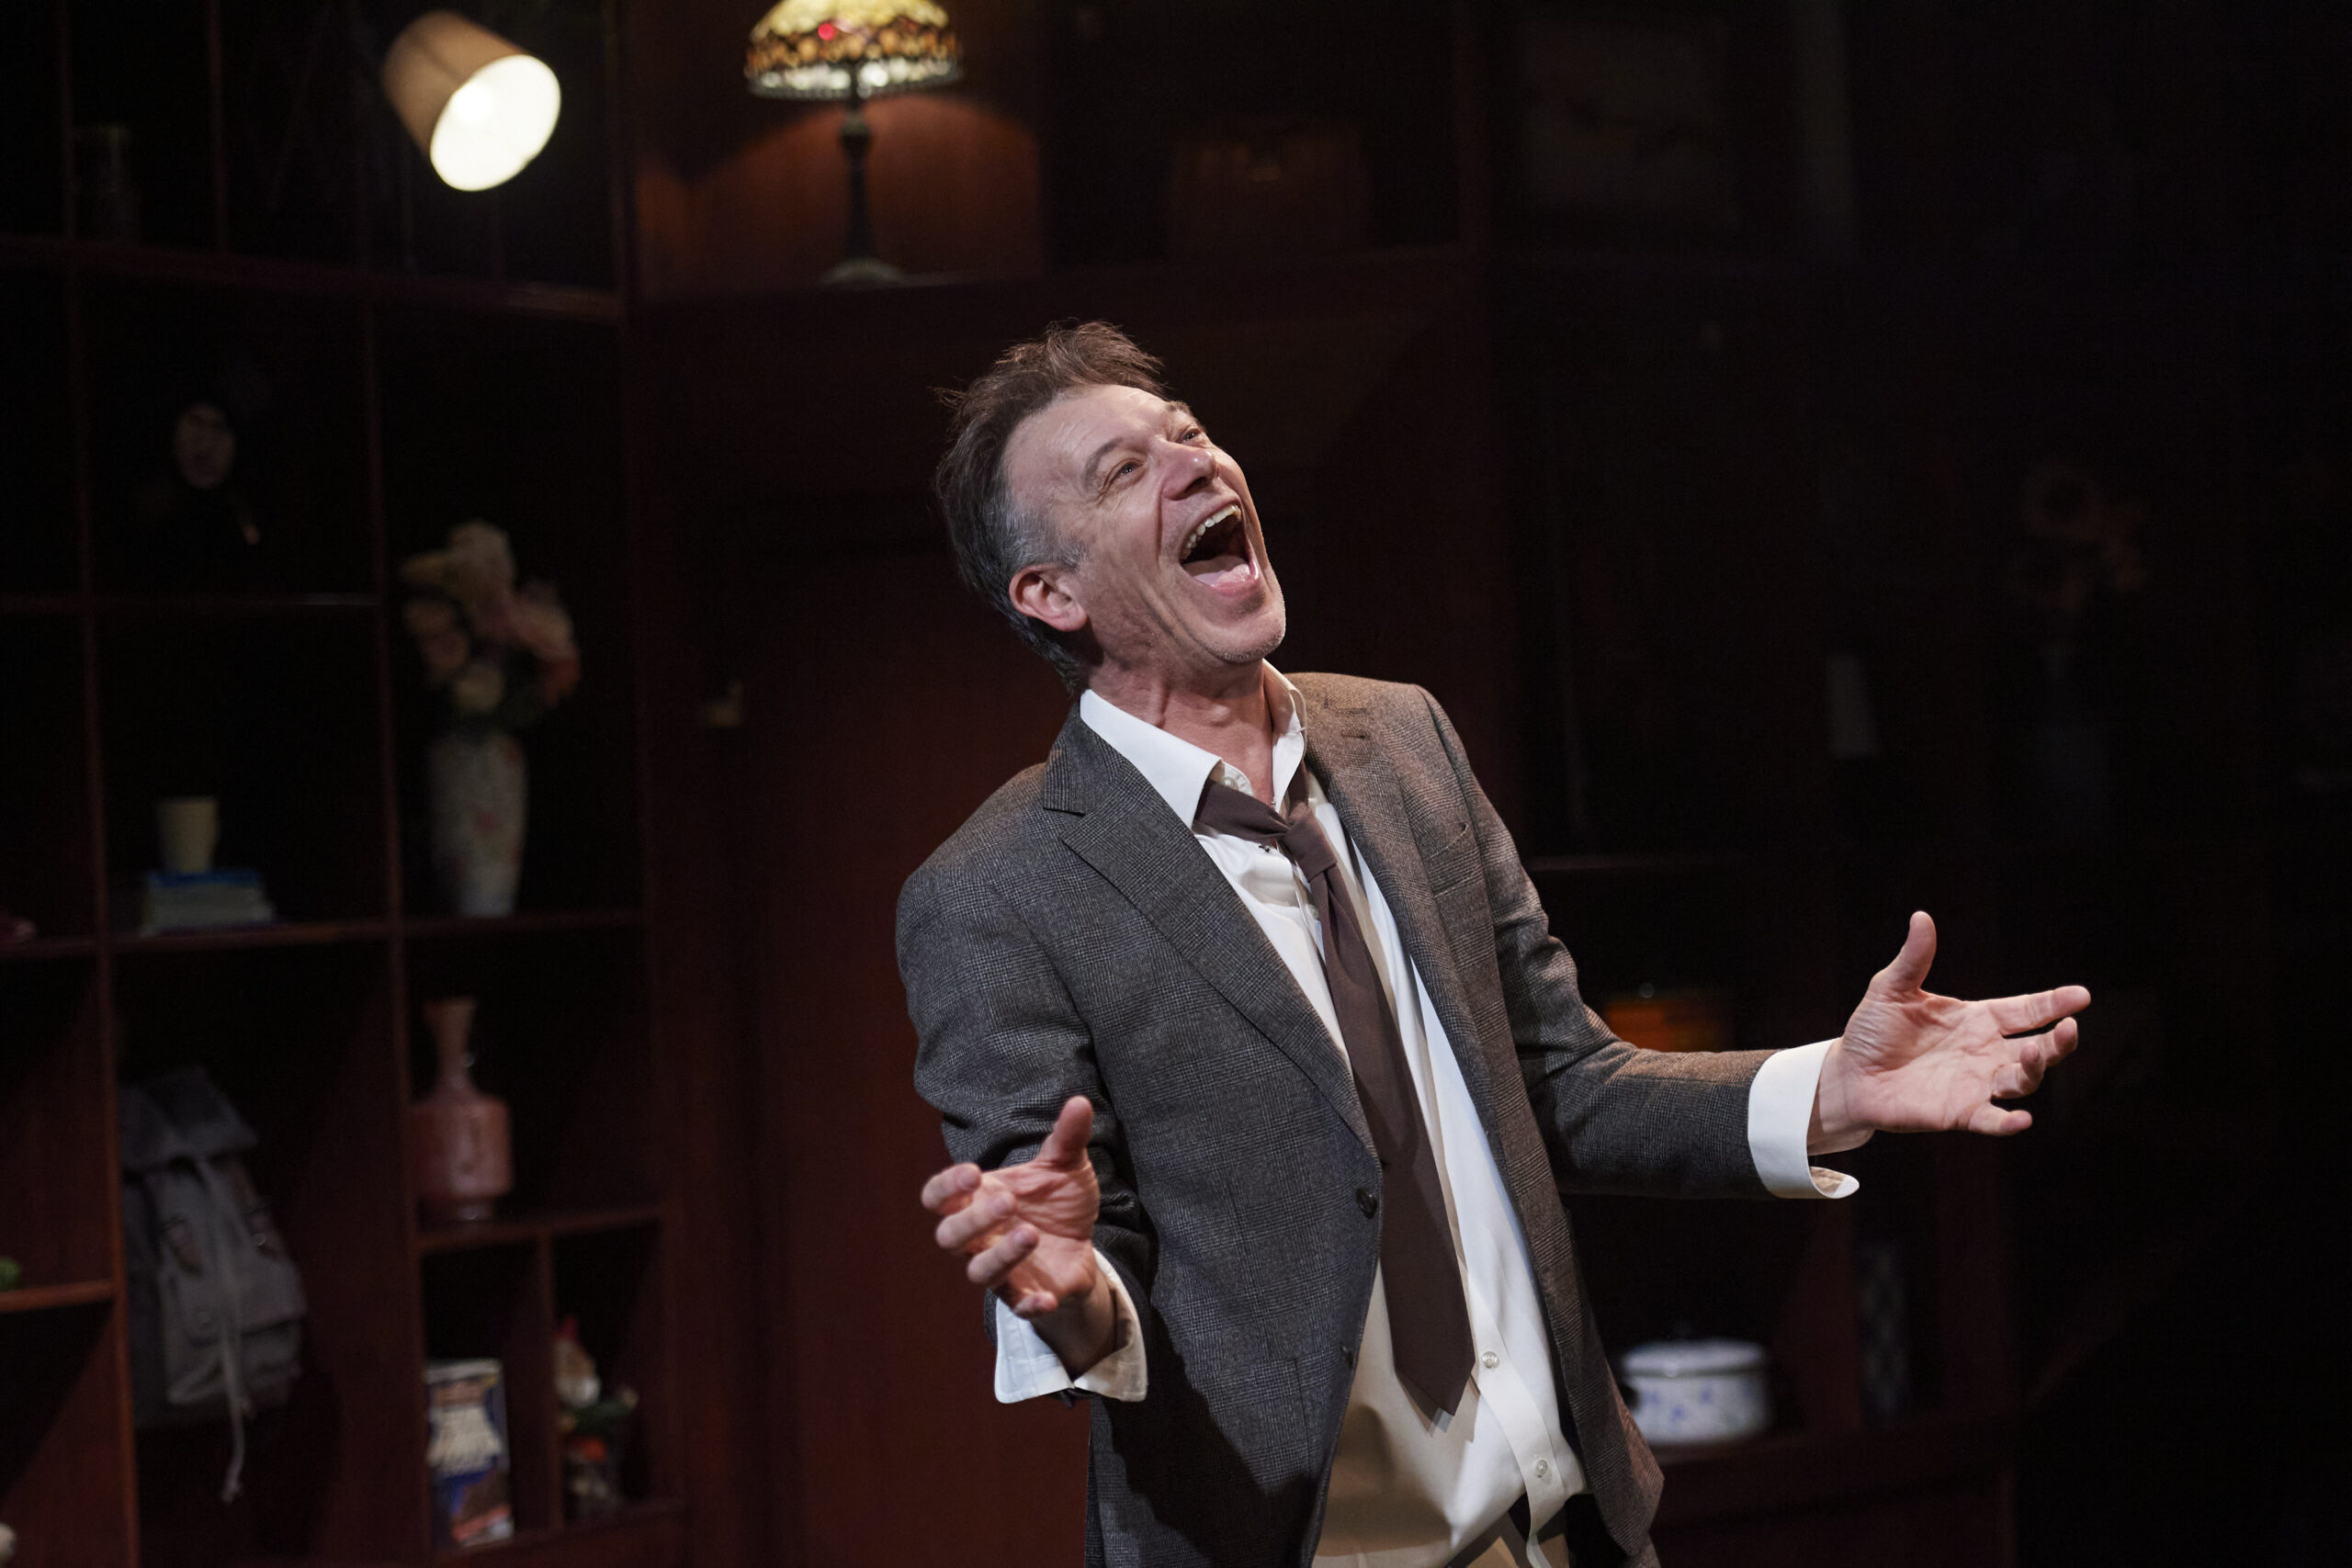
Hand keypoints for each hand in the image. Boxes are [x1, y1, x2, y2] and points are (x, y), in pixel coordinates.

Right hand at [921, 1096, 1117, 1371]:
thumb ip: (1067, 1137)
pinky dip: (1029, 1305)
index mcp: (979, 1198)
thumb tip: (1081, 1101)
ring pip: (977, 1272)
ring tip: (1031, 1234)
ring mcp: (1000, 1267)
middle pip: (949, 1236)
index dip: (946, 1186)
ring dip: (1000, 1255)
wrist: (1082, 1243)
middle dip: (973, 1220)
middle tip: (1006, 1201)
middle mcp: (980, 1236)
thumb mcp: (1065, 1165)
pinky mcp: (1024, 1294)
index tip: (974, 1171)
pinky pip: (1016, 1306)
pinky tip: (1047, 1298)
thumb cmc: (1057, 1200)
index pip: (938, 1197)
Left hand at [1812, 911, 2088, 1150]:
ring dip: (2034, 1070)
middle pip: (2038, 1048)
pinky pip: (1991, 1120)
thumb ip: (1913, 958)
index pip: (2026, 1010)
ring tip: (2032, 1052)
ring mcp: (1976, 1084)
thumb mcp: (1891, 989)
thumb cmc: (1873, 1031)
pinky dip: (2007, 1123)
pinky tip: (2020, 1120)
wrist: (1848, 1074)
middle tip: (2070, 1028)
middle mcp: (1985, 1052)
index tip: (2082, 995)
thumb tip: (1921, 916)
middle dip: (2059, 1041)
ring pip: (2022, 1081)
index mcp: (1976, 1020)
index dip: (2054, 1003)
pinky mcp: (1959, 1113)